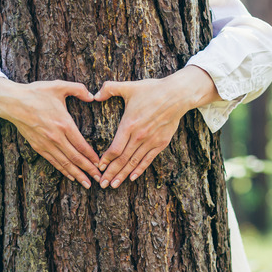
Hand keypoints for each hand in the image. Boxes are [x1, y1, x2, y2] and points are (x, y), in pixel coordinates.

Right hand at [0, 78, 100, 187]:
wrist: (12, 102)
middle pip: (75, 158)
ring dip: (77, 175)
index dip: (92, 157)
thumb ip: (78, 89)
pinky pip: (53, 161)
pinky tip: (70, 176)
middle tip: (99, 179)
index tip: (101, 164)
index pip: (82, 145)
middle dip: (89, 170)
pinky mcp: (38, 147)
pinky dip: (63, 170)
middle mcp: (56, 137)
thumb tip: (92, 96)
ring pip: (65, 163)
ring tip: (87, 184)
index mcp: (64, 124)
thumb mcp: (59, 86)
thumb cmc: (36, 93)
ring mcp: (46, 144)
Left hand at [94, 66, 220, 187]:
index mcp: (129, 124)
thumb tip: (94, 94)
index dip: (106, 160)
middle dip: (111, 173)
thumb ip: (109, 89)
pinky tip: (132, 177)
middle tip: (102, 184)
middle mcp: (139, 136)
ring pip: (134, 162)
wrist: (177, 95)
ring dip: (123, 175)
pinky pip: (148, 160)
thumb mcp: (129, 87)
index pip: (115, 148)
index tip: (98, 167)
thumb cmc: (152, 90)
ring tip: (114, 185)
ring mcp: (151, 141)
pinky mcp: (161, 143)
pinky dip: (139, 170)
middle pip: (122, 159)